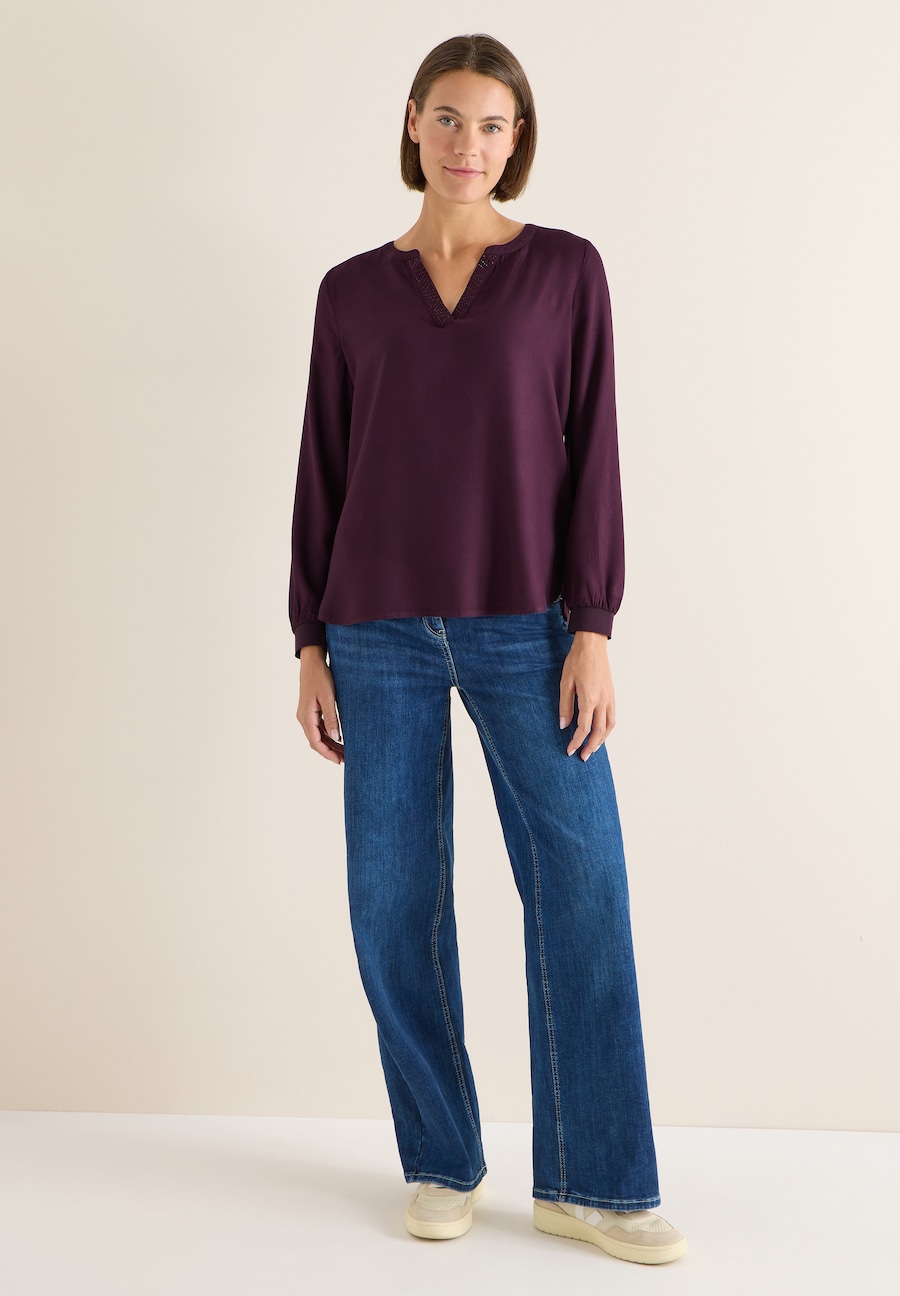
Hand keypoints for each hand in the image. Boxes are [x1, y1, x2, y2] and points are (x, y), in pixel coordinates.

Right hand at [297, 647, 343, 764]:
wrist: (312, 662)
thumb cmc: (320, 677)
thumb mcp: (329, 697)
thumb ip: (332, 718)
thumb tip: (336, 738)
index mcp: (306, 716)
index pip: (315, 742)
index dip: (327, 754)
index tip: (340, 761)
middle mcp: (303, 718)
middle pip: (316, 741)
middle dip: (330, 752)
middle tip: (346, 759)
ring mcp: (306, 714)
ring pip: (317, 735)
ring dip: (329, 744)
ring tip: (344, 751)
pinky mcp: (310, 710)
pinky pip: (318, 728)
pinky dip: (328, 735)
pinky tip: (339, 738)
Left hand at [559, 631, 614, 759]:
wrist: (593, 645)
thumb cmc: (576, 661)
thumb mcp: (565, 683)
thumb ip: (565, 706)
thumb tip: (563, 725)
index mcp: (589, 699)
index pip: (583, 728)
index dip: (576, 742)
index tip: (569, 750)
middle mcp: (602, 701)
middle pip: (599, 731)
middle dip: (591, 746)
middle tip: (583, 757)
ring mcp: (610, 698)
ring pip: (609, 726)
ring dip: (602, 740)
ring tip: (593, 748)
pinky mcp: (612, 694)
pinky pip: (613, 716)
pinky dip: (608, 728)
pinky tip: (601, 732)